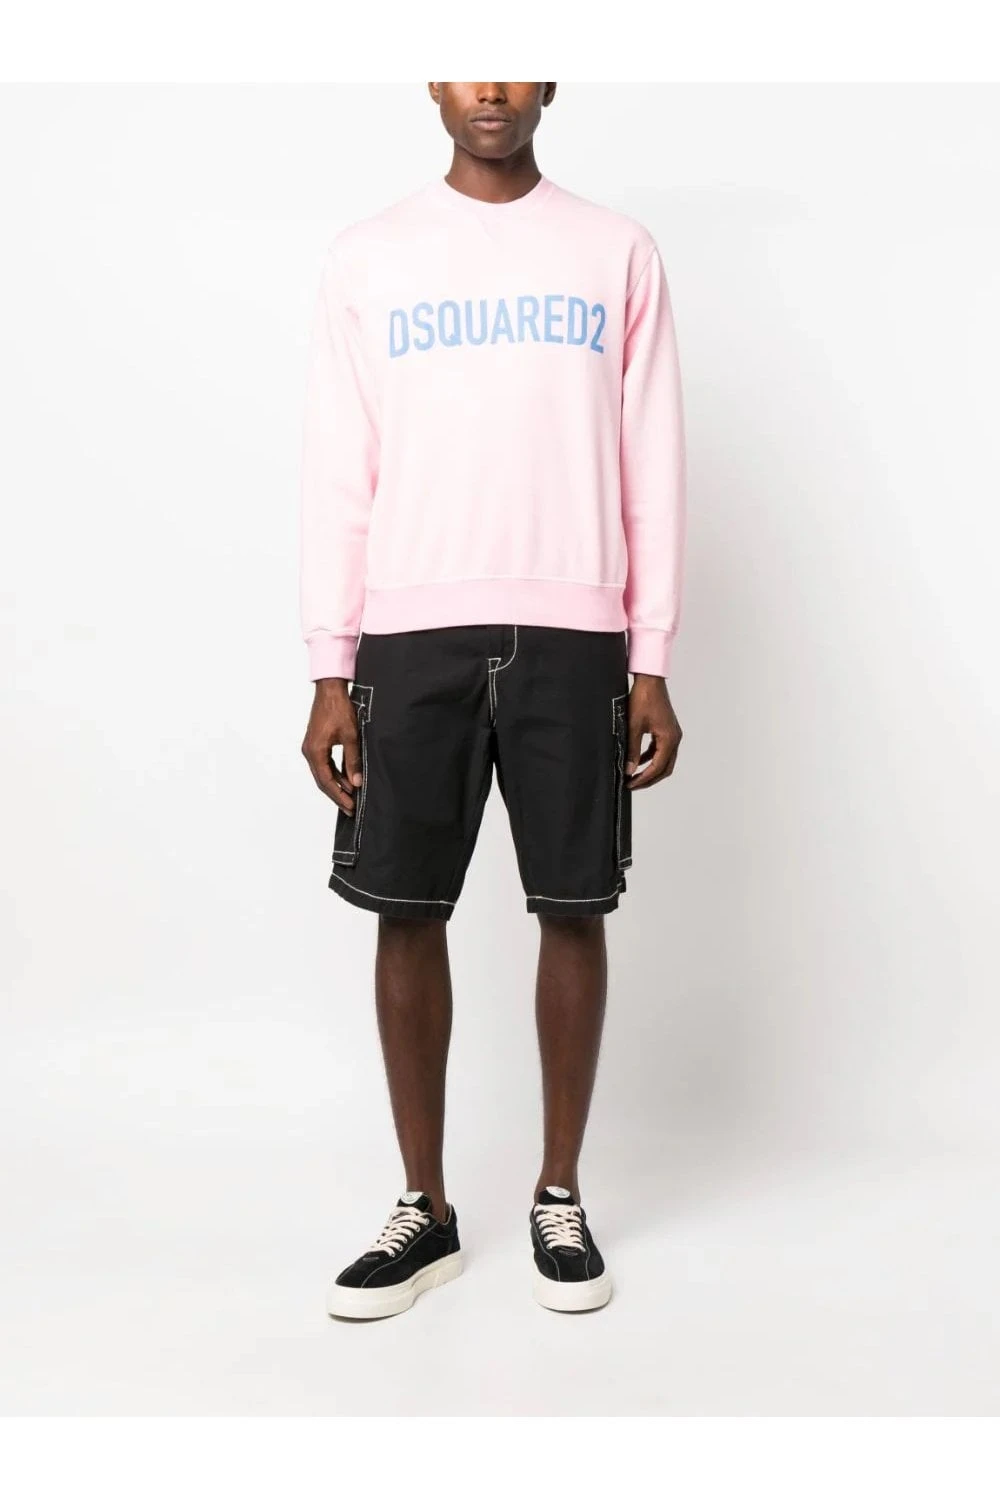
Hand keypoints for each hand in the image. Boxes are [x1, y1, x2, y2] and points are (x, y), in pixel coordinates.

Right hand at [301, 679, 362, 812]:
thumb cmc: (338, 709)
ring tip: (350, 796)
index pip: (327, 782)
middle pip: (322, 780)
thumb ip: (353, 761)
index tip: (350, 806)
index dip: (339, 796)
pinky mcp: (316, 742)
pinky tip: (346, 779)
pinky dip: (334, 772)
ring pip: (323, 773)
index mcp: (315, 752)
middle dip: (337, 795)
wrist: (330, 690)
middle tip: (350, 808)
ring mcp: (311, 747)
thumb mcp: (350, 737)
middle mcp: (309, 751)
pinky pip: (324, 763)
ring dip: (337, 784)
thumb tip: (356, 782)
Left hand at [626, 675, 681, 788]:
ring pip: (664, 760)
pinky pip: (661, 749)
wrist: (650, 679)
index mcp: (669, 738)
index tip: (630, 784)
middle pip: (665, 767)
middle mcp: (675, 738)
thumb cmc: (643, 698)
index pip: (658, 767)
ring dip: (651, 769)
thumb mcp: (634, 726)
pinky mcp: (667, 729)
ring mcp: (672, 734)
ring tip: (634, 775)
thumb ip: (632, 749)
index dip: (644, 779)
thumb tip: (629, 769)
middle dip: (649, 778)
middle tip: (633, 784)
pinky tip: (638, 759)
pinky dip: (651, 757)